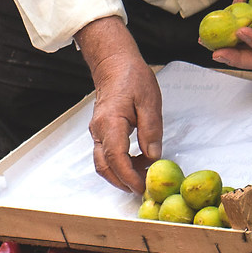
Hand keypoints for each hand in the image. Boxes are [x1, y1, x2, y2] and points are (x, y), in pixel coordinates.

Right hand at [76, 16, 161, 191]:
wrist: (113, 63)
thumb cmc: (132, 77)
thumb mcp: (149, 100)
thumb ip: (151, 130)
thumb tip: (154, 156)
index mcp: (110, 122)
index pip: (115, 158)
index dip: (128, 177)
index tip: (142, 186)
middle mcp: (99, 130)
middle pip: (104, 166)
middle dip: (122, 182)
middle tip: (144, 188)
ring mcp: (97, 132)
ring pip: (103, 163)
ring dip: (120, 175)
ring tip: (143, 176)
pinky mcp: (101, 132)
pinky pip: (106, 155)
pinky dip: (119, 165)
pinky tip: (137, 163)